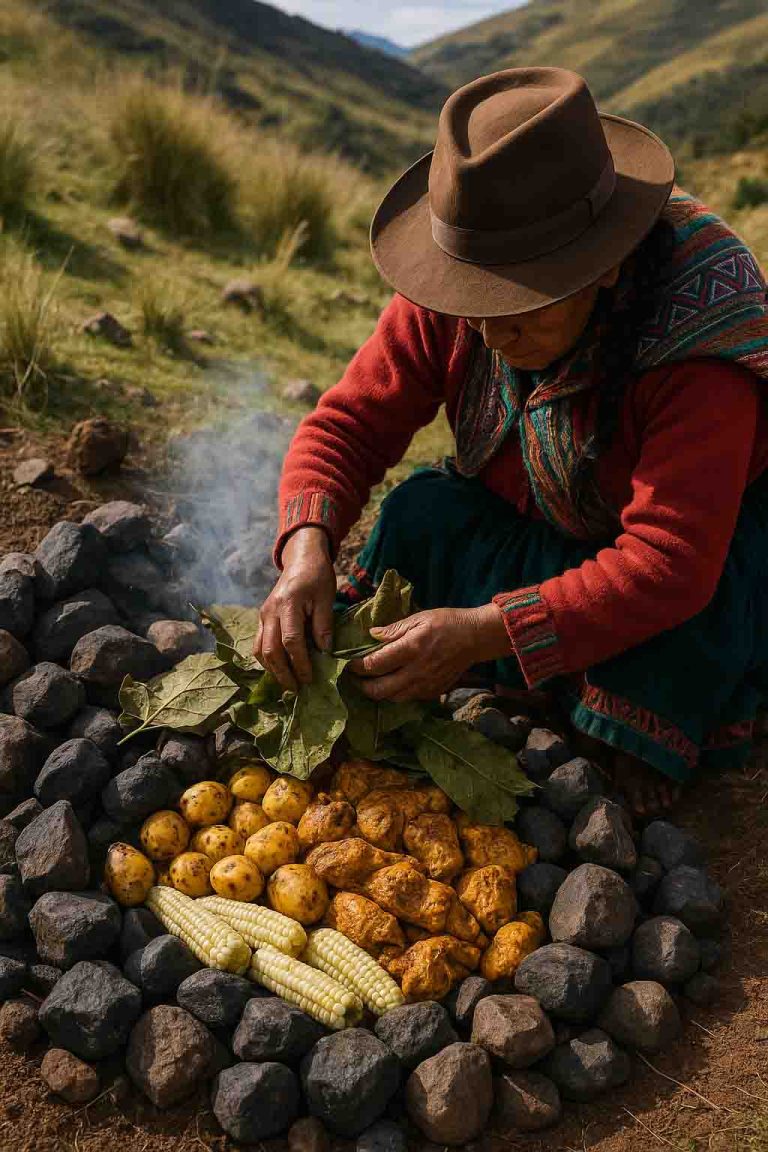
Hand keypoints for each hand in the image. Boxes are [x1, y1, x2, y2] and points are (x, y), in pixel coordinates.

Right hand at [255, 527, 336, 690]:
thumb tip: (324, 653)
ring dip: (273, 670)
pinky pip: (259, 644)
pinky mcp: (261, 618)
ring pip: (260, 650)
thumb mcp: (326, 598)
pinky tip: (280, 670)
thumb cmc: (317, 577)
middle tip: (297, 690)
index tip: (310, 679)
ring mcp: (263, 615)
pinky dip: (267, 660)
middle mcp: (270, 611)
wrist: (301, 559)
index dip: (299, 663)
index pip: (291, 641)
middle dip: (283, 673)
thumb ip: (324, 625)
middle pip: (270, 650)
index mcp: (288, 604)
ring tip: (289, 684)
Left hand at [350, 604, 510, 701]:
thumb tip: (370, 635)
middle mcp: (416, 671)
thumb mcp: (419, 618)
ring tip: (371, 681)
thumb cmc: (447, 622)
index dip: (356, 666)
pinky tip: (392, 683)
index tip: (349, 662)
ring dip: (377, 692)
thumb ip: (393, 629)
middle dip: (361, 685)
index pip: (373, 665)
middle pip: (379, 690)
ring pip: (392, 698)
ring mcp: (425, 685)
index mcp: (410, 649)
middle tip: (355, 677)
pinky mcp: (433, 692)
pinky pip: (407, 699)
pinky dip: (395, 694)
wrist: (476, 638)